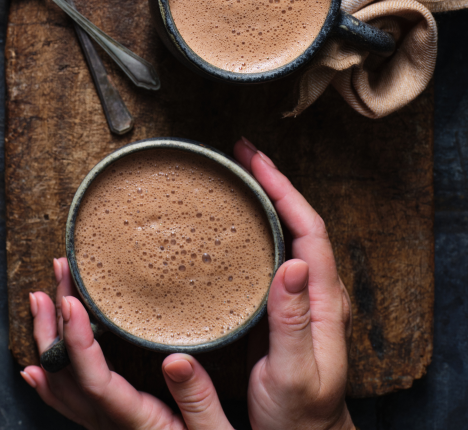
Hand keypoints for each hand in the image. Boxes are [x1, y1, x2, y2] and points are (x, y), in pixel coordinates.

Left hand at [22, 257, 234, 429]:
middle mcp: (110, 425)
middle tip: (54, 278)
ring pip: (59, 384)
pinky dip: (47, 379)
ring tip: (41, 299)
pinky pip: (66, 402)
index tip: (70, 303)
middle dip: (54, 323)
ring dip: (46, 339)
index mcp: (137, 423)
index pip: (95, 380)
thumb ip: (198, 399)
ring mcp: (104, 425)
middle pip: (65, 375)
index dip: (76, 340)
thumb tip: (176, 361)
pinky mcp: (108, 423)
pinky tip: (35, 366)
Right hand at [235, 137, 353, 429]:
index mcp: (323, 301)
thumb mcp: (294, 374)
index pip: (307, 229)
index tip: (254, 160)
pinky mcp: (284, 307)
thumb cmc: (299, 413)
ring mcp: (301, 298)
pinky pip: (274, 252)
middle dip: (272, 181)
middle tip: (240, 155)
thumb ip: (291, 323)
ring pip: (288, 233)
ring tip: (238, 177)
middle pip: (299, 220)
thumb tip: (290, 263)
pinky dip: (257, 226)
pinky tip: (236, 225)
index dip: (283, 188)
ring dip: (266, 199)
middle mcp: (316, 291)